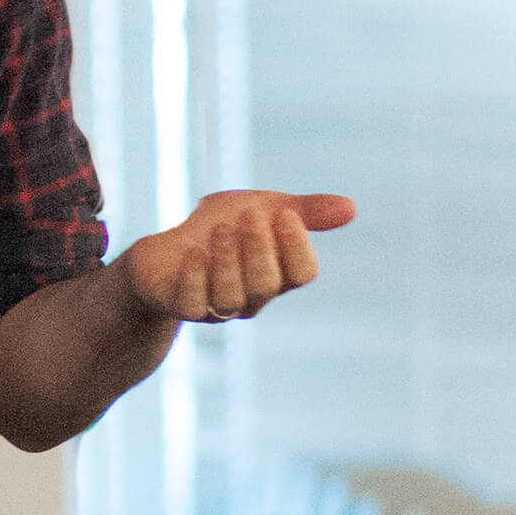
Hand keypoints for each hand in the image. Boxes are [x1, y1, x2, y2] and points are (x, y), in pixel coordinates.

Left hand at [114, 190, 354, 324]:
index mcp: (279, 273)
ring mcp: (217, 306)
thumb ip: (303, 210)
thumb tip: (352, 208)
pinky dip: (196, 278)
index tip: (284, 214)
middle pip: (267, 284)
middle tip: (248, 215)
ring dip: (228, 259)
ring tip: (222, 228)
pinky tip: (194, 253)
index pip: (303, 272)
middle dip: (259, 247)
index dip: (297, 245)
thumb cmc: (220, 228)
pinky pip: (193, 304)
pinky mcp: (182, 306)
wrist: (164, 250)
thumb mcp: (261, 209)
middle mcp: (252, 296)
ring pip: (232, 297)